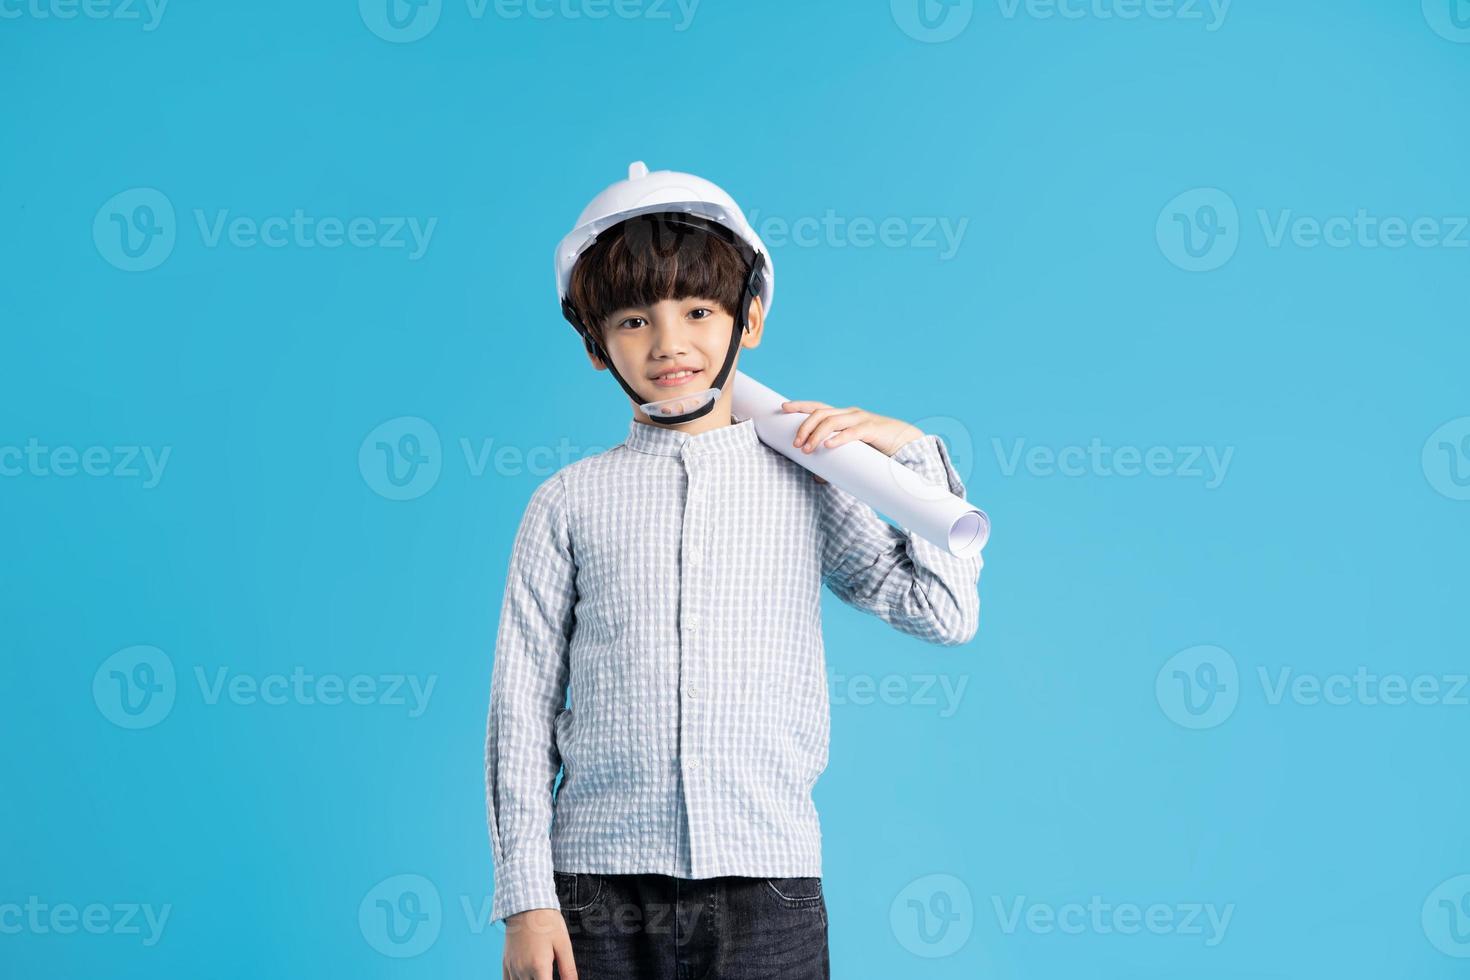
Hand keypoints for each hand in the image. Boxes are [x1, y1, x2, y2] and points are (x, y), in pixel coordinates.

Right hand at [503, 907, 576, 979]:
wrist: (526, 904)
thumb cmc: (547, 922)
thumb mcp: (563, 944)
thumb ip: (568, 969)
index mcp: (539, 966)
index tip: (554, 979)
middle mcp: (523, 970)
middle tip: (548, 975)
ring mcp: (512, 967)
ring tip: (540, 975)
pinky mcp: (506, 962)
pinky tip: (526, 978)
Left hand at [780, 400, 924, 483]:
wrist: (906, 444)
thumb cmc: (877, 448)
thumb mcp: (853, 453)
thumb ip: (836, 461)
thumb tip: (817, 476)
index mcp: (843, 416)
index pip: (818, 406)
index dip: (800, 405)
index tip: (783, 407)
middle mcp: (849, 414)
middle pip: (820, 413)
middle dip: (804, 426)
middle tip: (795, 443)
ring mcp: (860, 419)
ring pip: (831, 421)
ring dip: (816, 435)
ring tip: (806, 449)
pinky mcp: (872, 429)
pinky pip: (851, 432)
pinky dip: (838, 438)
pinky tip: (828, 446)